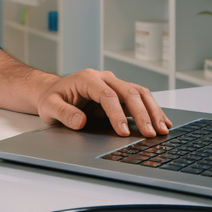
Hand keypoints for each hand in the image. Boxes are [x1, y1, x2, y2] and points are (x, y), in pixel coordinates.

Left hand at [37, 69, 171, 137]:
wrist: (54, 92)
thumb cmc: (52, 99)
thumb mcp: (49, 106)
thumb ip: (63, 113)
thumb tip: (79, 121)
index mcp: (87, 78)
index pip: (107, 95)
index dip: (117, 114)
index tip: (123, 132)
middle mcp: (104, 78)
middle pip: (129, 92)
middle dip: (142, 114)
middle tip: (150, 133)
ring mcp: (114, 84)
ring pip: (139, 94)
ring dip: (153, 111)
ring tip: (162, 130)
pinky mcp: (121, 93)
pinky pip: (140, 99)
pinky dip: (152, 110)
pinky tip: (162, 122)